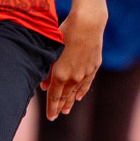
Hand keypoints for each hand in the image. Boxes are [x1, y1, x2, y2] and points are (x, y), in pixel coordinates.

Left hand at [43, 4, 104, 119]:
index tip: (50, 117)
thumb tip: (45, 86)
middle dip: (60, 107)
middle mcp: (74, 78)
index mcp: (60, 75)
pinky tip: (80, 96)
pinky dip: (82, 91)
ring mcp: (85, 73)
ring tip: (66, 110)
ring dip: (71, 101)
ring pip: (77, 92)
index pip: (54, 97)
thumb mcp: (52, 50)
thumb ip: (48, 71)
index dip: (51, 108)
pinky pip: (87, 84)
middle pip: (66, 97)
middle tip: (56, 116)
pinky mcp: (94, 67)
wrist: (87, 24)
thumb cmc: (65, 33)